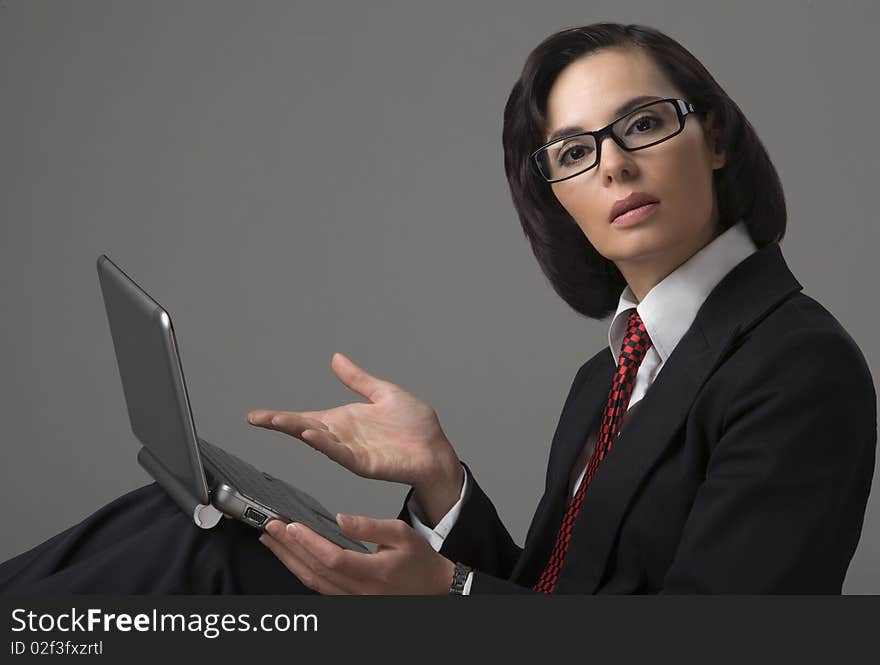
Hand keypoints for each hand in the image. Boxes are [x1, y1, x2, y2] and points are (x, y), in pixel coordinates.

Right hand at [246, 352, 461, 494]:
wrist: (435, 449)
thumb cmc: (414, 427)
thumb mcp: (382, 393)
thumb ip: (357, 380)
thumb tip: (336, 359)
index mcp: (344, 420)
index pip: (306, 416)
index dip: (281, 417)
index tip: (256, 416)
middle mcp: (342, 436)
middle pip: (305, 428)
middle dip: (281, 423)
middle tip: (258, 418)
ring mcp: (351, 451)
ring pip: (319, 440)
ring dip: (299, 431)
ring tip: (280, 422)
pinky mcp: (364, 463)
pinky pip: (340, 453)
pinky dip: (325, 444)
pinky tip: (311, 435)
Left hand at [259, 515, 456, 594]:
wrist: (434, 588)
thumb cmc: (420, 561)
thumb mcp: (401, 533)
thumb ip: (369, 526)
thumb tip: (341, 519)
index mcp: (374, 573)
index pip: (332, 558)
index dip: (308, 543)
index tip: (290, 526)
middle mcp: (360, 591)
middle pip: (315, 572)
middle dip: (288, 548)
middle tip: (270, 528)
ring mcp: (353, 599)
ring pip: (313, 583)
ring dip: (289, 561)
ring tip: (272, 541)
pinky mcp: (350, 600)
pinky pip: (319, 588)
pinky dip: (301, 572)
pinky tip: (291, 558)